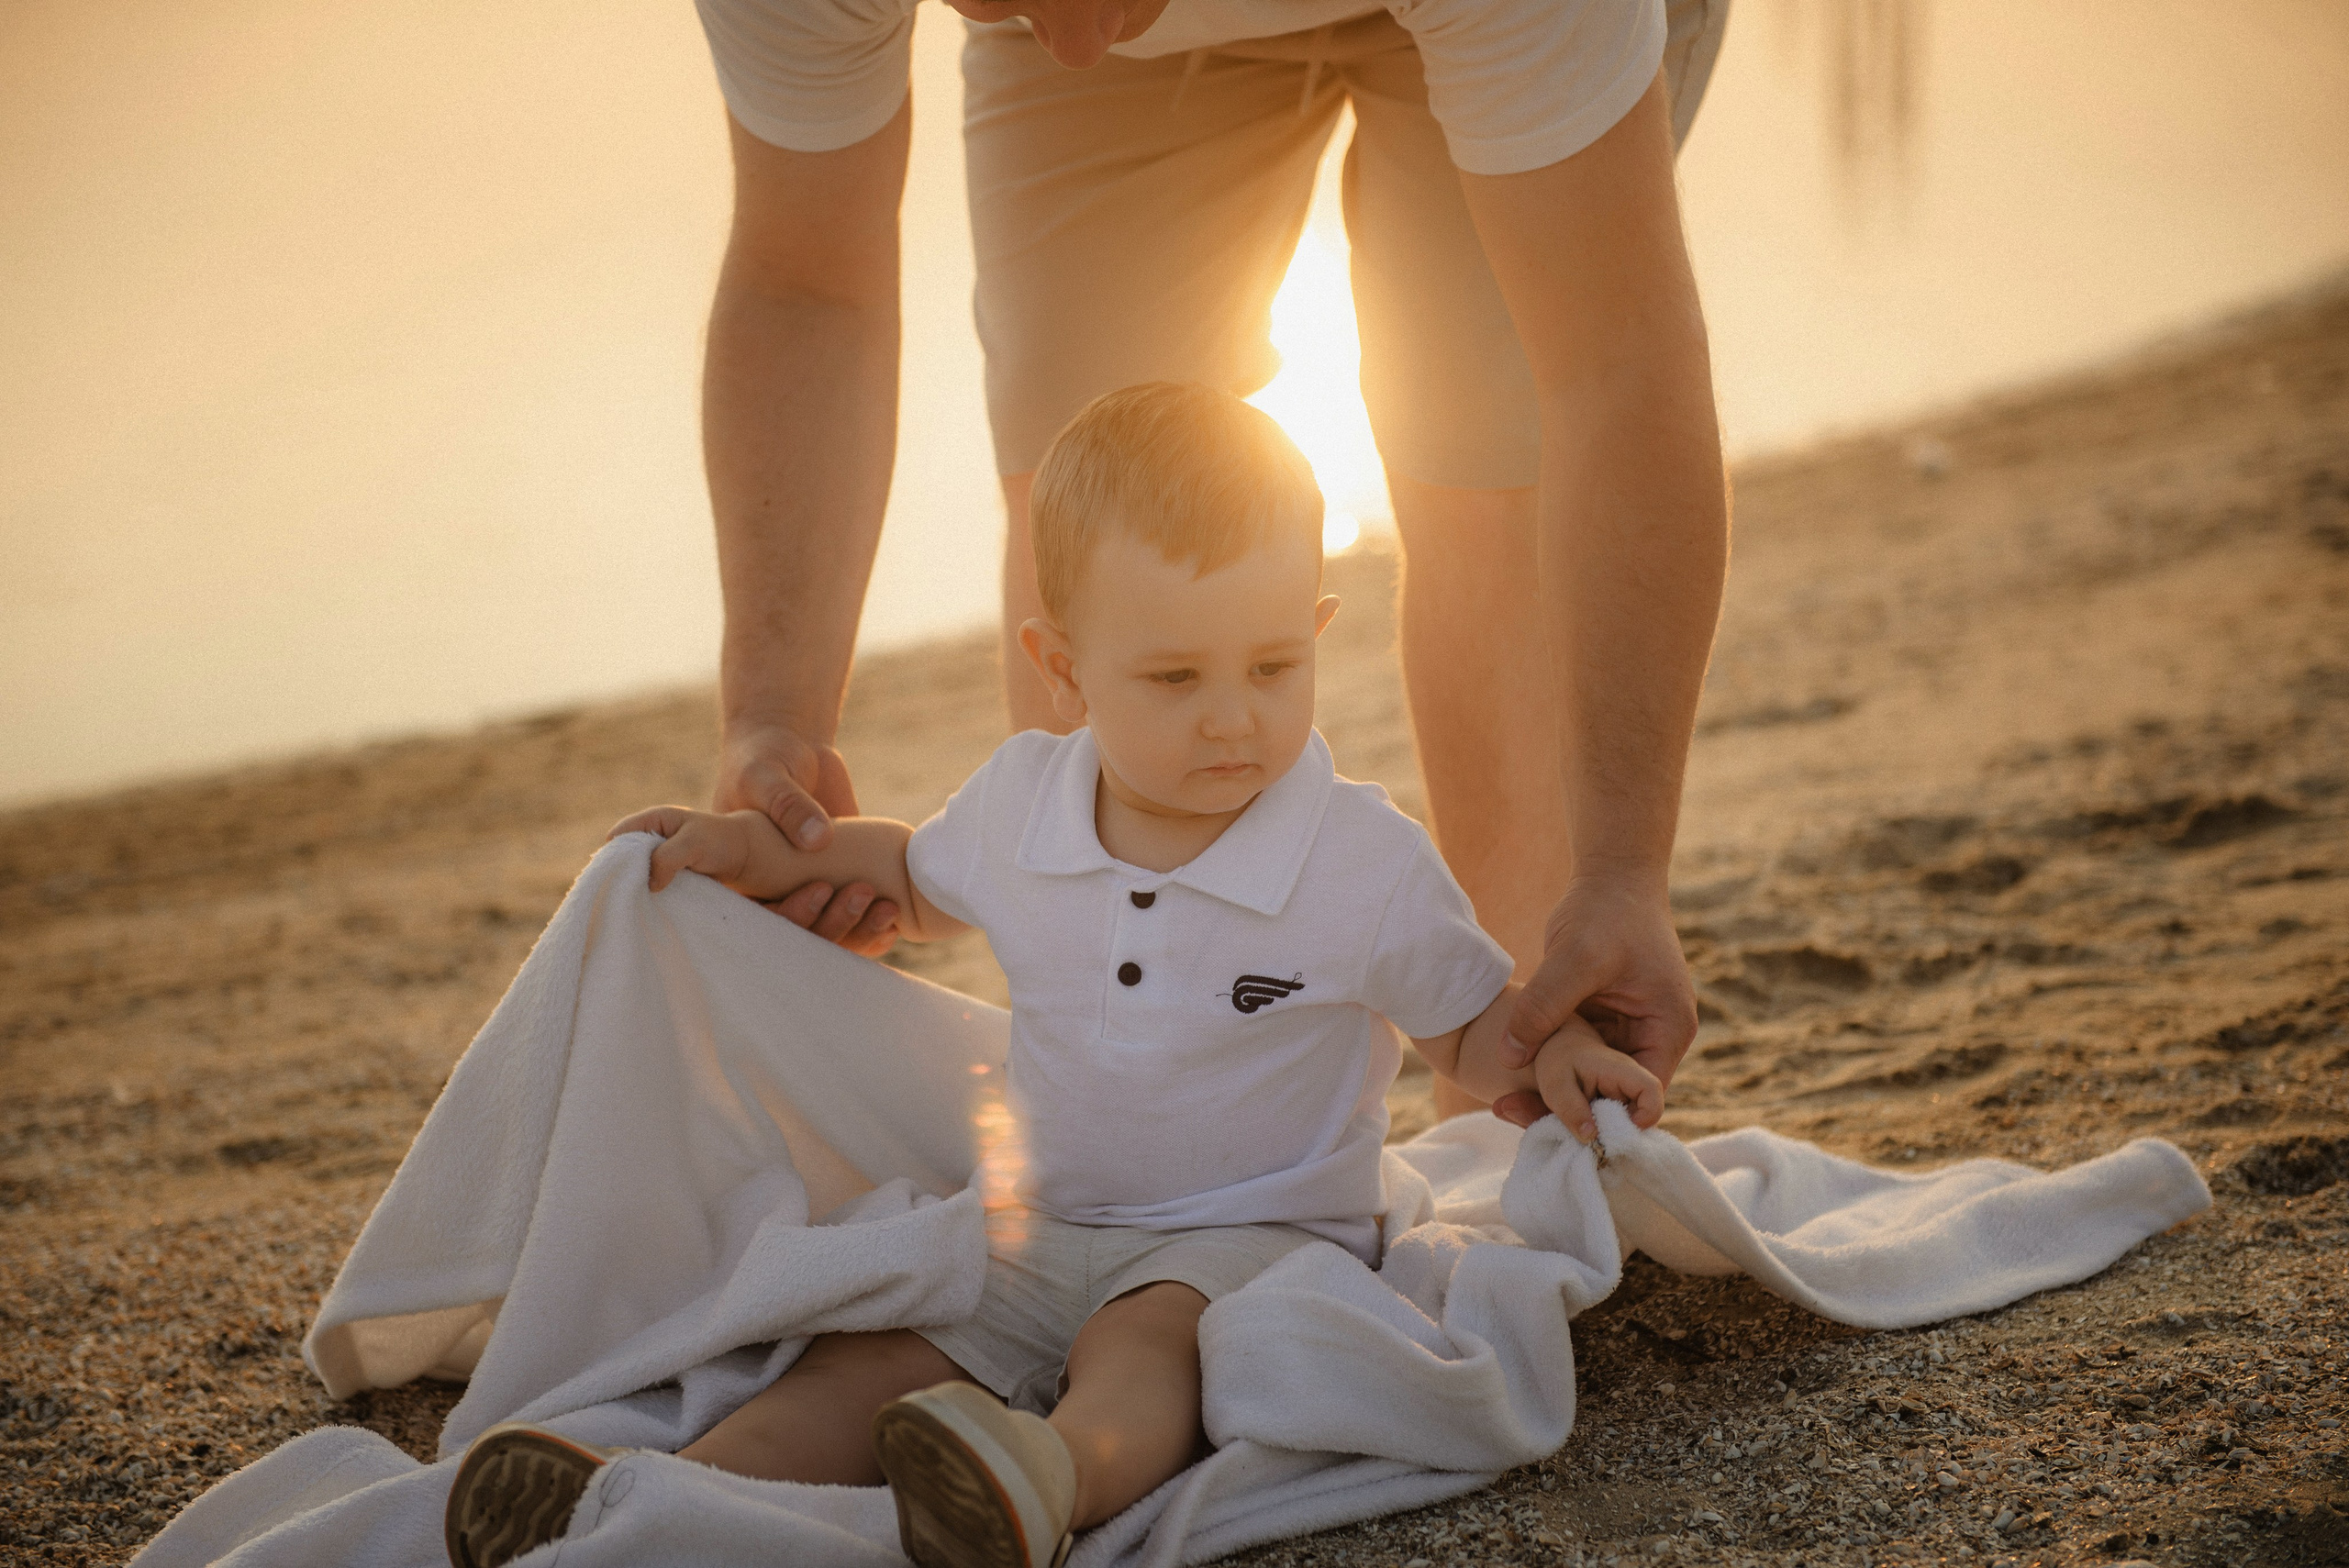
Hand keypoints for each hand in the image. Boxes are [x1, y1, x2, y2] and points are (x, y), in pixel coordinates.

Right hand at [608, 805, 758, 891]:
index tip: (619, 877)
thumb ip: (667, 858)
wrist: (743, 855)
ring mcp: (656, 855)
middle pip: (621, 855)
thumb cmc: (719, 841)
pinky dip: (647, 892)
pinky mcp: (664, 872)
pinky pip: (648, 882)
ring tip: (636, 901)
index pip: (619, 835)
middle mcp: (650, 836)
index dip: (614, 854)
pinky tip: (649, 903)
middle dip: (623, 873)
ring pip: (634, 871)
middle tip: (626, 894)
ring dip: (635, 885)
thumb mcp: (693, 844)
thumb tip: (649, 884)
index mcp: (653, 819)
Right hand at [714, 720, 898, 954]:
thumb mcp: (766, 776)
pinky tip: (896, 919)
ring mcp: (805, 891)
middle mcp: (770, 894)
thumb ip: (787, 805)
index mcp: (737, 879)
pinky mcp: (835, 883)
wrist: (793, 746)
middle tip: (861, 894)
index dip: (790, 918)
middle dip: (832, 925)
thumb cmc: (765, 758)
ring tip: (888, 908)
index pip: (758, 921)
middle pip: (798, 936)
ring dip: (858, 930)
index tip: (820, 890)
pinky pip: (852, 919)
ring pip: (828, 934)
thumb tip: (818, 840)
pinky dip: (872, 927)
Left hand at [1492, 874, 1697, 1128]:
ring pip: (1588, 1082)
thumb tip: (1508, 1057)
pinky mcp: (1598, 1024)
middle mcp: (1651, 1040)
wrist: (1610, 878)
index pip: (1644, 1097)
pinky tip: (1506, 1079)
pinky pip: (1573, 1059)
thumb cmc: (1607, 912)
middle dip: (1567, 1110)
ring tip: (1501, 1105)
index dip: (1603, 1116)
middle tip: (1510, 1114)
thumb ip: (1543, 1005)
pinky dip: (1545, 1068)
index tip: (1556, 1126)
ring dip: (1550, 1092)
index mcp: (1668, 1031)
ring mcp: (1624, 1033)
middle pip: (1612, 1096)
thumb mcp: (1575, 958)